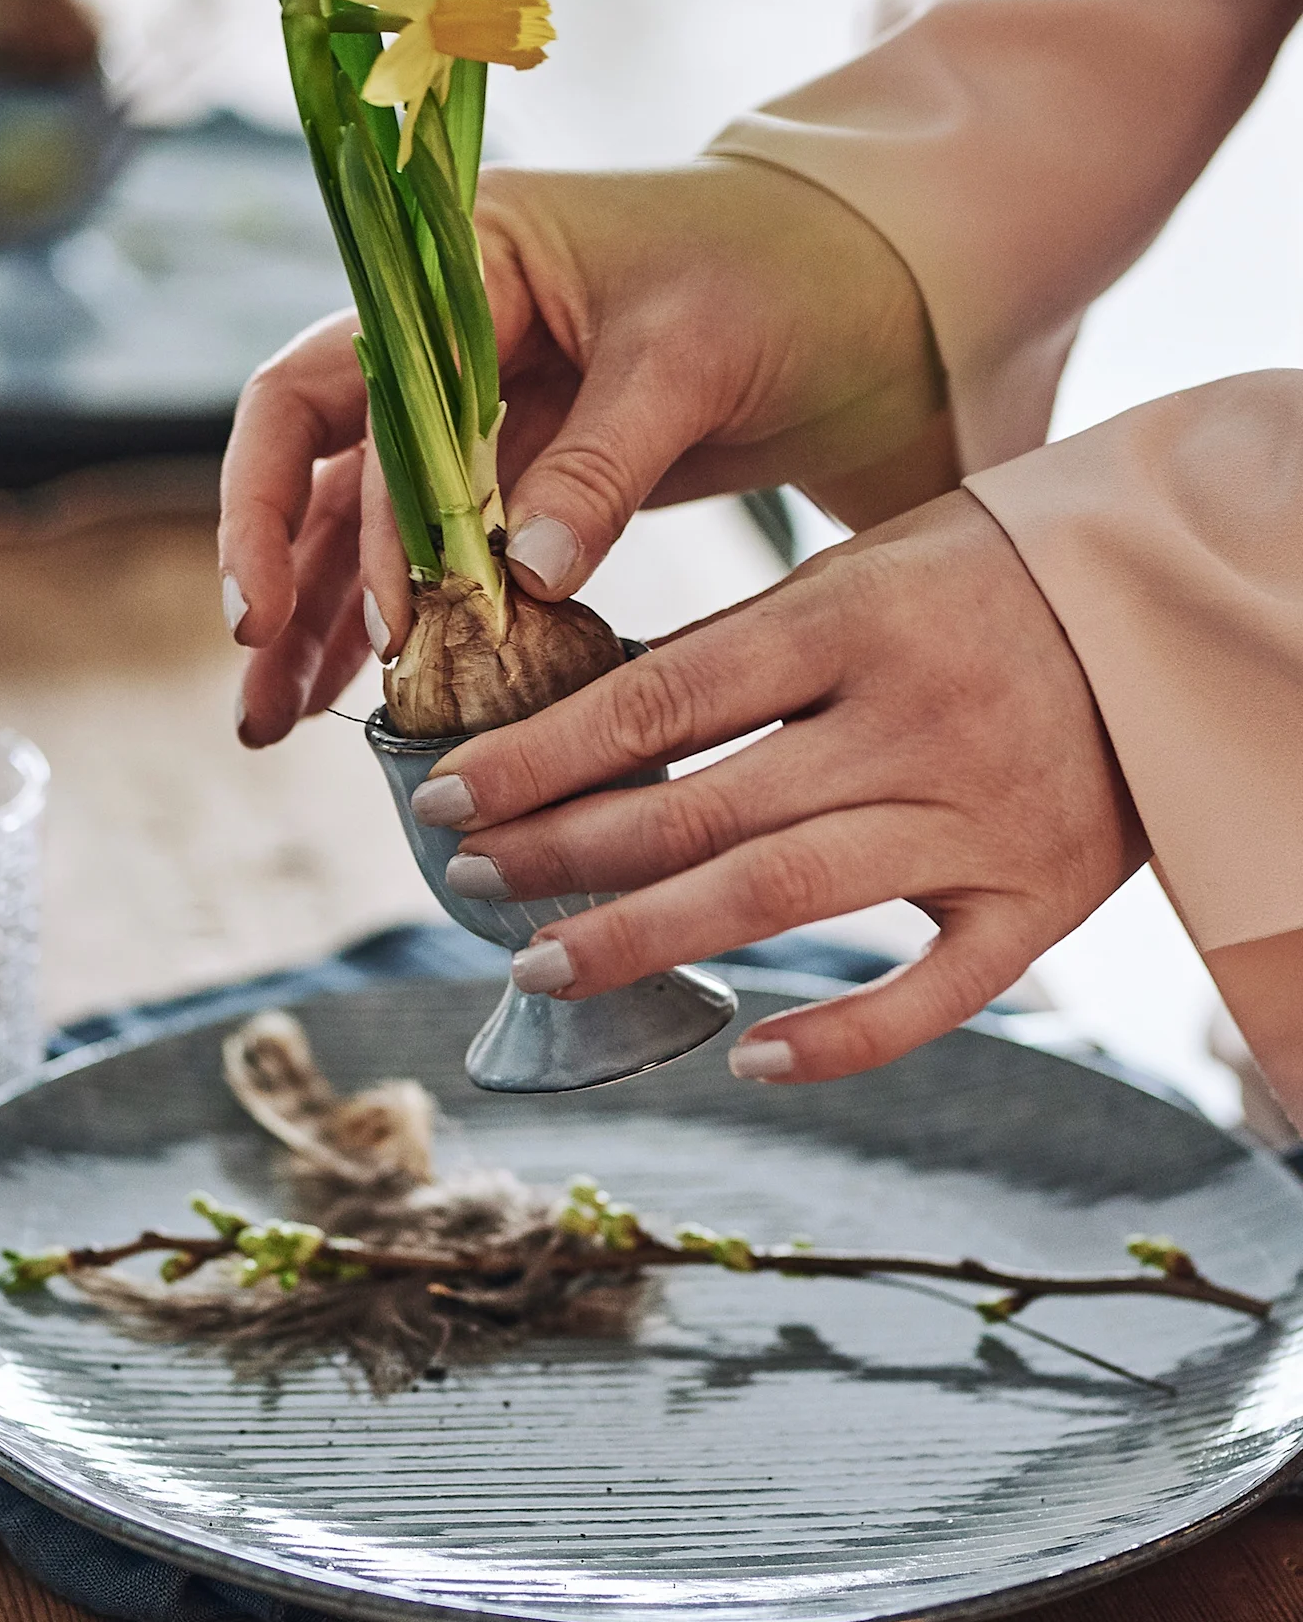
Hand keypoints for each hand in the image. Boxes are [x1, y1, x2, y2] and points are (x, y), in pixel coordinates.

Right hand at [220, 155, 951, 745]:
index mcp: (463, 260)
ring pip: (365, 517)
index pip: (324, 383)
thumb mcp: (694, 360)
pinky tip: (369, 696)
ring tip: (272, 726)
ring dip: (325, 616)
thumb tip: (517, 580)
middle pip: (320, 458)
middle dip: (283, 576)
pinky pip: (446, 549)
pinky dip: (414, 619)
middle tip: (260, 691)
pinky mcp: (532, 466)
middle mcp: (449, 326)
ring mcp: (485, 401)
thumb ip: (600, 466)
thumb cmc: (792, 272)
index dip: (278, 499)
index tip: (271, 609)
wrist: (888, 280)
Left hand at [410, 490, 1145, 1081]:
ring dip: (646, 939)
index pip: (659, 701)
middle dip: (565, 854)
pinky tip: (744, 1054)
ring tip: (541, 965)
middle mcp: (909, 722)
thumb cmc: (985, 578)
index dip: (540, 757)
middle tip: (471, 884)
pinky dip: (839, 1035)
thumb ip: (741, 648)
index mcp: (851, 619)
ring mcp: (978, 818)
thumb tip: (582, 729)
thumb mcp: (859, 567)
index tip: (444, 795)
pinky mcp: (1042, 899)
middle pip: (703, 810)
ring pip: (783, 899)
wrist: (1177, 600)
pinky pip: (934, 993)